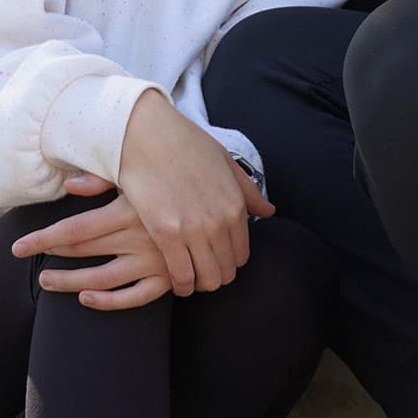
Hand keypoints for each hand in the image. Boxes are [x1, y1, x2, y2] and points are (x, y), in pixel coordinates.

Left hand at [14, 175, 175, 311]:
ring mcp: (154, 260)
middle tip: (29, 263)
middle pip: (84, 253)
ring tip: (48, 282)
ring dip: (71, 283)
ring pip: (103, 280)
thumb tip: (68, 184)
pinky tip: (88, 299)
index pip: (74, 229)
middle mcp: (139, 236)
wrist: (226, 195)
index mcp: (130, 209)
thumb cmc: (177, 175)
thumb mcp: (141, 172)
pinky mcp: (170, 277)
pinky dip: (108, 302)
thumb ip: (102, 179)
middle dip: (51, 258)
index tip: (18, 247)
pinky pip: (134, 298)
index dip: (43, 239)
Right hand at [116, 91, 274, 298]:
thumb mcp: (225, 162)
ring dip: (198, 283)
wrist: (148, 133)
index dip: (229, 262)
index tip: (216, 260)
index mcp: (235, 204)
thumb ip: (248, 191)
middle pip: (226, 271)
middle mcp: (219, 220)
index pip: (242, 254)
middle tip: (201, 272)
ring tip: (188, 277)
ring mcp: (194, 228)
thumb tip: (269, 211)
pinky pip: (181, 275)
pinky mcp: (166, 233)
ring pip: (206, 279)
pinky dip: (180, 284)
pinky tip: (174, 279)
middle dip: (215, 276)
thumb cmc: (185, 144)